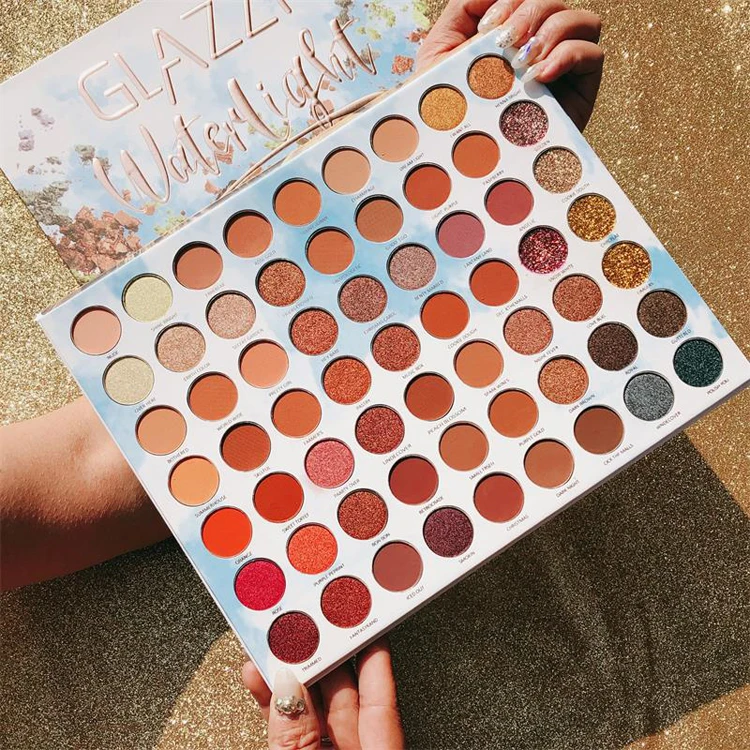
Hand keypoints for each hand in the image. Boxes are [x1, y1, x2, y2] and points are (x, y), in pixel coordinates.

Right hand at [242, 638, 404, 749]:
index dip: (372, 655)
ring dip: (290, 679)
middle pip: (345, 698)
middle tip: (305, 624)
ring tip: (272, 646)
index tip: (362, 620)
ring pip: (313, 712)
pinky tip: (260, 681)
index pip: (382, 699)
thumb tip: (289, 688)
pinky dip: (275, 709)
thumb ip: (298, 737)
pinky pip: (290, 733)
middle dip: (322, 659)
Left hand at [417, 0, 602, 129]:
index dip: (510, 1)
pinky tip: (541, 75)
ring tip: (522, 61)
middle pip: (552, 2)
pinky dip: (569, 56)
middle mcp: (540, 44)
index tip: (486, 29)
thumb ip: (463, 11)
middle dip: (527, 13)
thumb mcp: (441, 53)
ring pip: (580, 20)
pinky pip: (592, 54)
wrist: (458, 157)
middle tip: (503, 42)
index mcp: (511, 32)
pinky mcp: (580, 91)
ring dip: (550, 31)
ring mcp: (563, 65)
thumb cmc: (448, 108)